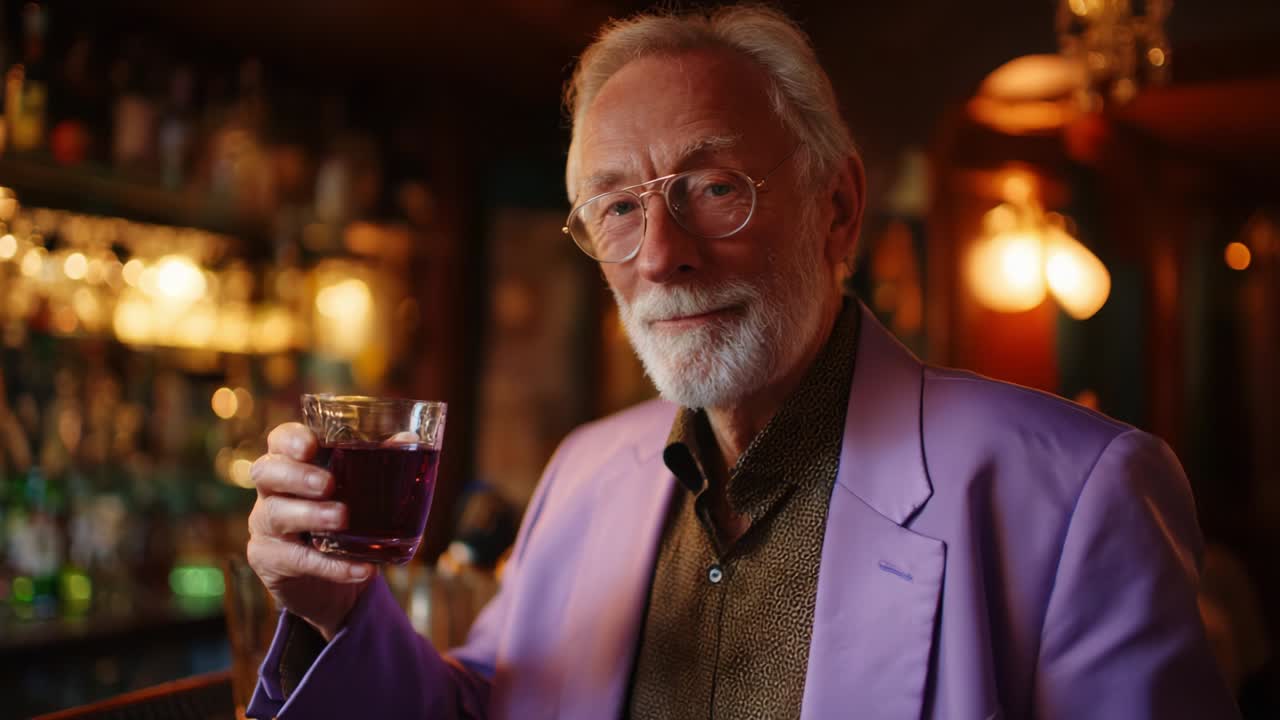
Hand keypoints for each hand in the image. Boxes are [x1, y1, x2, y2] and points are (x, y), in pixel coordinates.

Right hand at [247, 422, 374, 640]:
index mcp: (292, 464)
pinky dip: (332, 566)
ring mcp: (266, 526)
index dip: (290, 439)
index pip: (279, 440)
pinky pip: (297, 561)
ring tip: (342, 518)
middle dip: (296, 475)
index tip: (310, 446)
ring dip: (310, 515)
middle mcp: (272, 491)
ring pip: (276, 514)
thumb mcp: (358, 491)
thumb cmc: (342, 520)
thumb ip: (379, 462)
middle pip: (266, 472)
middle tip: (327, 484)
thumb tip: (408, 438)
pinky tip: (362, 569)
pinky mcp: (270, 560)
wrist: (325, 582)